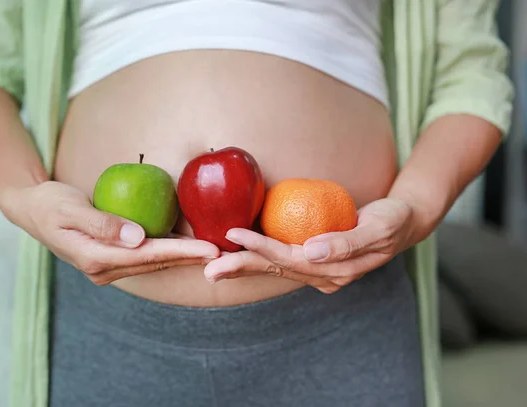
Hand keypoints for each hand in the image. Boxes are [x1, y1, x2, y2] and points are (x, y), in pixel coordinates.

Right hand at [2, 181, 219, 284]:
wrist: (31, 209)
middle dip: (190, 259)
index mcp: (95, 258)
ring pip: (153, 261)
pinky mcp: (112, 258)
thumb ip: (102, 224)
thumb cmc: (49, 204)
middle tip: (223, 255)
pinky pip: (145, 255)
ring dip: (183, 257)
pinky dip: (168, 250)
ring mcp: (108, 266)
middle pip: (155, 262)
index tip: (208, 250)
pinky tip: (188, 245)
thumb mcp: (70, 209)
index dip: (180, 252)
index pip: (146, 255)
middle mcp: (104, 269)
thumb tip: (137, 238)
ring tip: (214, 253)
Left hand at [204, 198, 414, 292]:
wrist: (403, 223)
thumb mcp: (378, 227)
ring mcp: (318, 271)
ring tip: (214, 268)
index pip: (290, 260)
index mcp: (336, 272)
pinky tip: (237, 256)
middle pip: (276, 270)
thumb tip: (311, 252)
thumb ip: (346, 242)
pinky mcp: (314, 261)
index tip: (235, 235)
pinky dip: (259, 258)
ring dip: (244, 267)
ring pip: (275, 268)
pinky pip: (282, 260)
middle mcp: (323, 276)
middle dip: (241, 268)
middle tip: (209, 270)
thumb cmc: (392, 220)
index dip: (262, 248)